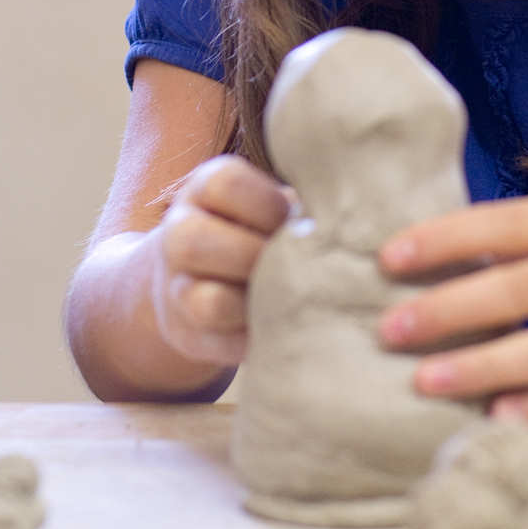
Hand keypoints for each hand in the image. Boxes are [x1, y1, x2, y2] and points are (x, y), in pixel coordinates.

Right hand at [149, 155, 289, 369]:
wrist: (202, 276)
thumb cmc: (257, 231)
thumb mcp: (269, 205)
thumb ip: (298, 206)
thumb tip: (352, 220)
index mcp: (204, 190)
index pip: (223, 184)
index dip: (267, 204)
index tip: (293, 219)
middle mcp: (179, 234)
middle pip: (196, 242)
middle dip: (256, 256)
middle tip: (293, 264)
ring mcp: (175, 287)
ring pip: (205, 302)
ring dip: (255, 303)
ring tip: (286, 296)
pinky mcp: (186, 333)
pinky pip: (217, 344)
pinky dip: (253, 338)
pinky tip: (278, 325)